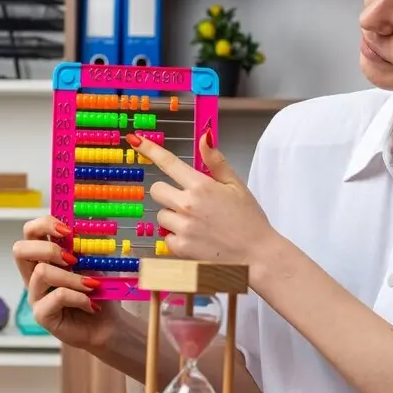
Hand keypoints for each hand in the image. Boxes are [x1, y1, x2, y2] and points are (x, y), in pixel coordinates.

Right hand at [12, 214, 116, 352]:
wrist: (108, 323)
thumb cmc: (98, 291)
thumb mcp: (94, 261)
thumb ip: (85, 244)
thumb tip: (86, 223)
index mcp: (45, 258)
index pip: (30, 233)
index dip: (44, 225)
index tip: (68, 230)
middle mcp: (34, 275)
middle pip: (20, 249)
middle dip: (48, 249)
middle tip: (72, 259)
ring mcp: (35, 296)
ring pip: (42, 272)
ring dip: (73, 277)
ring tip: (92, 286)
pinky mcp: (41, 315)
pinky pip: (56, 296)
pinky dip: (79, 296)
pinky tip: (90, 303)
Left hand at [129, 131, 274, 264]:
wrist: (257, 255)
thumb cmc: (249, 220)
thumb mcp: (236, 185)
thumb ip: (216, 162)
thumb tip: (204, 137)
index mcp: (201, 186)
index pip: (169, 163)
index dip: (149, 149)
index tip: (135, 141)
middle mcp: (187, 205)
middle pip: (157, 190)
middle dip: (168, 193)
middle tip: (188, 202)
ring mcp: (182, 228)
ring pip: (161, 215)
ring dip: (173, 217)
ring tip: (197, 224)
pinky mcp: (180, 248)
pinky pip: (167, 237)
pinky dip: (177, 238)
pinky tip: (196, 239)